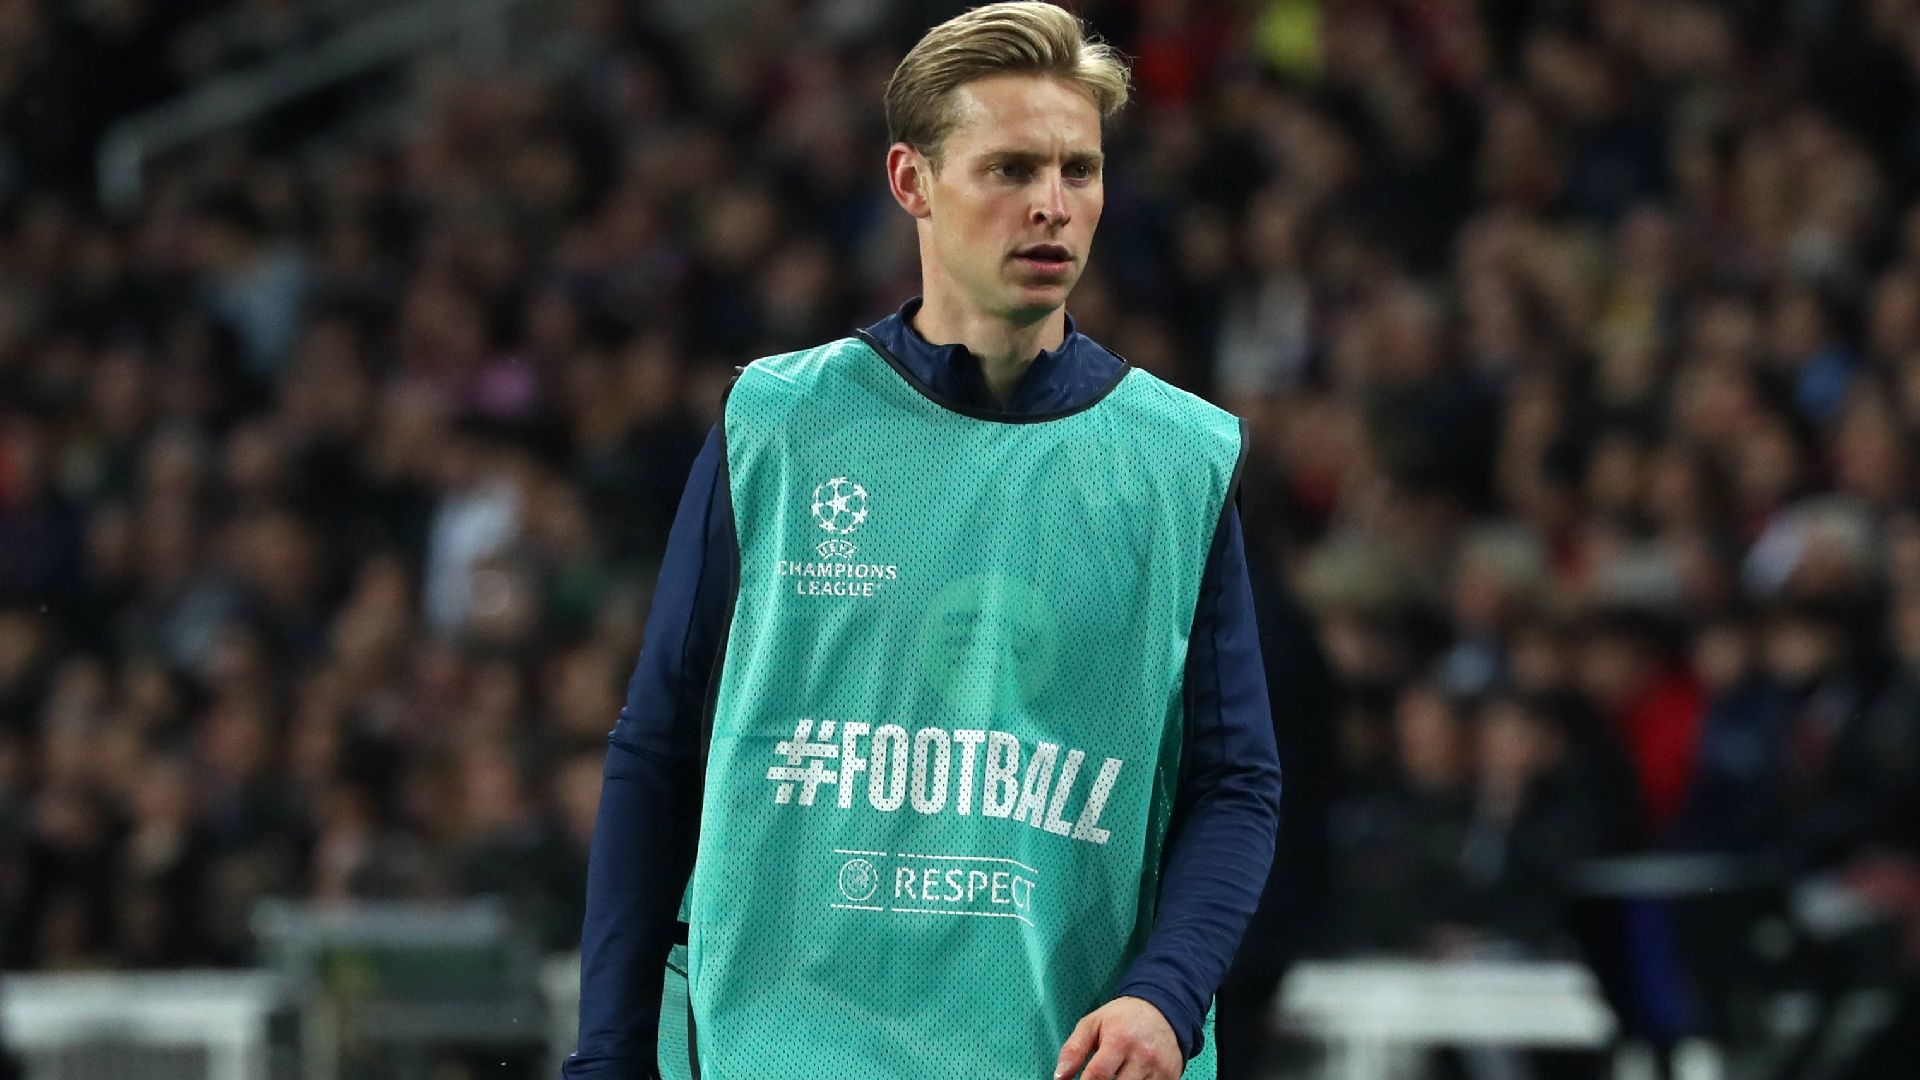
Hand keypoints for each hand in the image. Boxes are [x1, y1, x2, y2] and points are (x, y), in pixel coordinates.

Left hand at [1052, 995, 1182, 1079]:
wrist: (1163, 1011)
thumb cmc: (1122, 1019)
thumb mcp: (1092, 1024)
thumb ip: (1073, 1050)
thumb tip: (1059, 1077)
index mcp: (1120, 1040)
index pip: (1097, 1075)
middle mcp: (1143, 1056)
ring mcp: (1159, 1070)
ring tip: (1114, 1078)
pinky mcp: (1171, 1078)